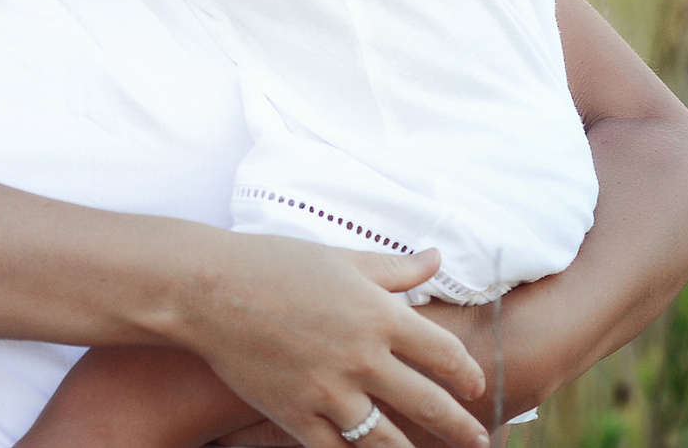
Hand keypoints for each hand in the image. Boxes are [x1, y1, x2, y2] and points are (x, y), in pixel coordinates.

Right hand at [180, 241, 488, 447]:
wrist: (208, 289)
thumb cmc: (274, 263)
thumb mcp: (342, 258)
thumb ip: (394, 268)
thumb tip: (435, 258)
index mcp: (378, 314)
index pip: (443, 352)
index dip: (467, 373)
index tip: (477, 386)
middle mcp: (362, 357)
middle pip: (427, 403)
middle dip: (459, 427)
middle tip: (479, 440)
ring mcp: (329, 392)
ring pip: (386, 440)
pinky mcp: (295, 415)